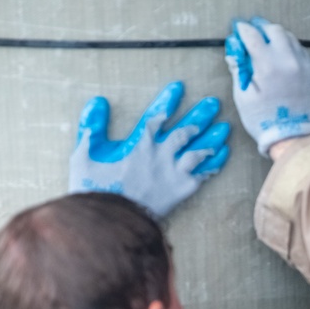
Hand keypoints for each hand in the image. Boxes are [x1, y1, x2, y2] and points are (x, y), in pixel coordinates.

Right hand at [68, 81, 229, 218]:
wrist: (112, 222)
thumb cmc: (95, 190)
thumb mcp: (84, 155)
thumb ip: (91, 126)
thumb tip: (98, 101)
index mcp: (139, 144)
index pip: (158, 115)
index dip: (169, 100)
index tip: (180, 86)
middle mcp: (161, 155)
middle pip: (186, 130)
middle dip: (201, 115)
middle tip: (214, 103)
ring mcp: (174, 173)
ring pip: (199, 150)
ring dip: (213, 137)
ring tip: (225, 127)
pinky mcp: (182, 190)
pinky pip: (203, 174)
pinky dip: (214, 163)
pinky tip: (223, 153)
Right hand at [225, 18, 309, 156]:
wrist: (293, 137)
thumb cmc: (263, 120)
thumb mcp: (243, 96)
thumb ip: (238, 69)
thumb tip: (235, 51)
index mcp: (268, 66)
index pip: (253, 35)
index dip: (243, 30)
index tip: (238, 29)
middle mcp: (288, 60)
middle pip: (274, 30)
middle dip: (261, 28)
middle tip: (253, 32)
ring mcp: (304, 65)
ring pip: (290, 38)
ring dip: (277, 37)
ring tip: (268, 44)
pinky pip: (301, 51)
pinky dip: (290, 48)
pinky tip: (283, 57)